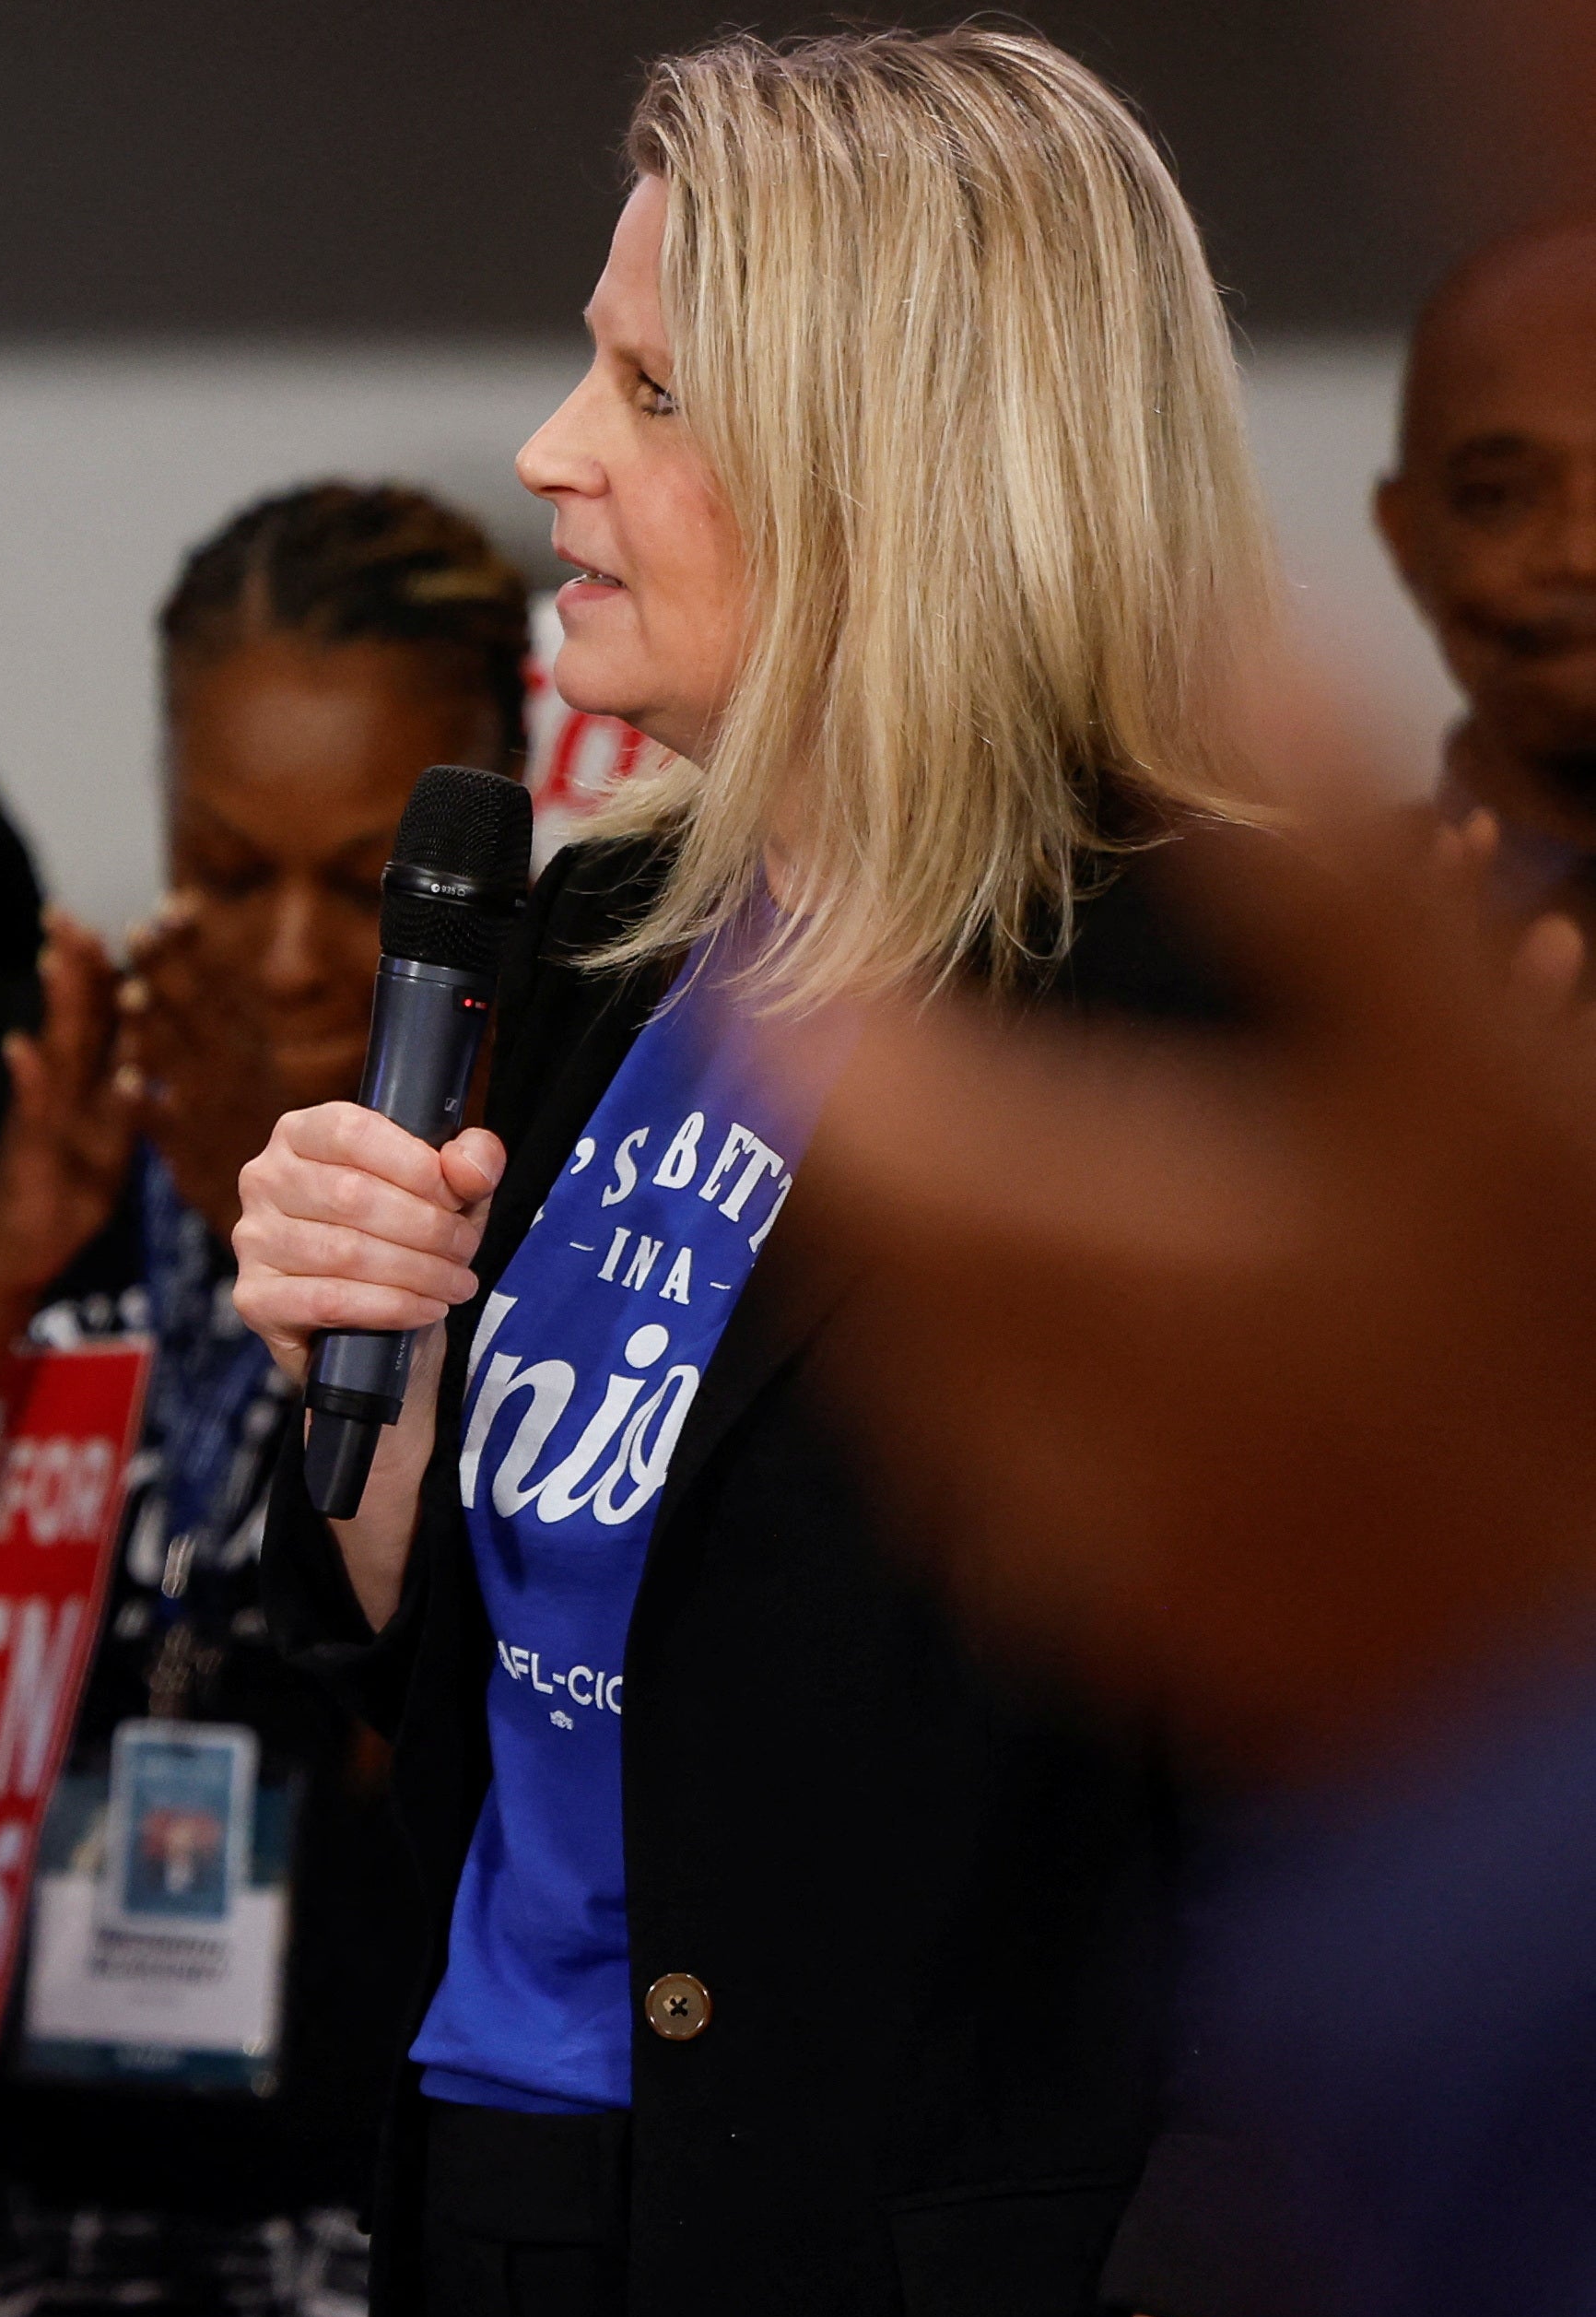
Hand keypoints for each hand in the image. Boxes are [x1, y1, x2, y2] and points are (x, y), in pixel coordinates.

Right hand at [0, 914, 135, 1302]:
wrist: (19, 1246)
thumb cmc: (66, 1189)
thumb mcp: (108, 1136)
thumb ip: (123, 1092)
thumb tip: (153, 1059)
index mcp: (86, 1080)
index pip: (106, 1011)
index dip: (125, 964)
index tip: (145, 920)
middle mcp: (62, 1086)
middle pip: (74, 1012)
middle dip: (76, 960)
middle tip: (72, 911)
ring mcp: (43, 1112)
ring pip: (53, 1047)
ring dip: (52, 1003)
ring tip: (54, 956)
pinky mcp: (30, 1147)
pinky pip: (33, 1108)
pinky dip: (28, 1078)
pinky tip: (20, 1047)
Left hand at [114, 900, 281, 1222]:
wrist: (293, 1207)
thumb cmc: (267, 1129)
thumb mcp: (259, 1068)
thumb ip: (233, 1021)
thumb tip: (213, 965)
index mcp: (250, 1046)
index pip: (218, 983)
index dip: (194, 945)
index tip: (172, 905)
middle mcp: (233, 1071)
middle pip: (195, 1011)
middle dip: (167, 969)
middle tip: (137, 930)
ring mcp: (212, 1112)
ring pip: (178, 1062)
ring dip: (153, 1027)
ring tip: (130, 995)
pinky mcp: (191, 1154)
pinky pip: (165, 1126)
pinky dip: (147, 1103)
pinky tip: (128, 1081)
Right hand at [229, 1101, 503, 1393]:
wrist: (375, 1329)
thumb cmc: (406, 1242)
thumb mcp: (450, 1193)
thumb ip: (472, 1161)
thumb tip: (467, 1166)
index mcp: (301, 1134)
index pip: (350, 1132)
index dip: (413, 1164)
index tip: (455, 1198)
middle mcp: (264, 1179)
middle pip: (351, 1194)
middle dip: (426, 1228)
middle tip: (464, 1251)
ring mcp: (253, 1240)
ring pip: (344, 1251)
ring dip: (417, 1272)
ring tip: (454, 1284)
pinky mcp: (255, 1297)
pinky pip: (328, 1300)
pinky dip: (390, 1306)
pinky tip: (425, 1309)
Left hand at [799, 725, 1595, 1773]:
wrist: (1588, 1681)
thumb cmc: (1545, 1358)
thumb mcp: (1468, 1081)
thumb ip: (1329, 862)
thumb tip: (1228, 635)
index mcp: (1060, 1251)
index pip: (826, 1082)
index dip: (799, 969)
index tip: (804, 882)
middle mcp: (1016, 1400)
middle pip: (846, 1211)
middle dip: (846, 1091)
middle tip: (865, 996)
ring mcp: (1068, 1528)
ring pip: (906, 1340)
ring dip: (919, 1227)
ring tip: (970, 1134)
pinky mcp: (1133, 1613)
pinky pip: (991, 1460)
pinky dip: (1000, 1359)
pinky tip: (1090, 1319)